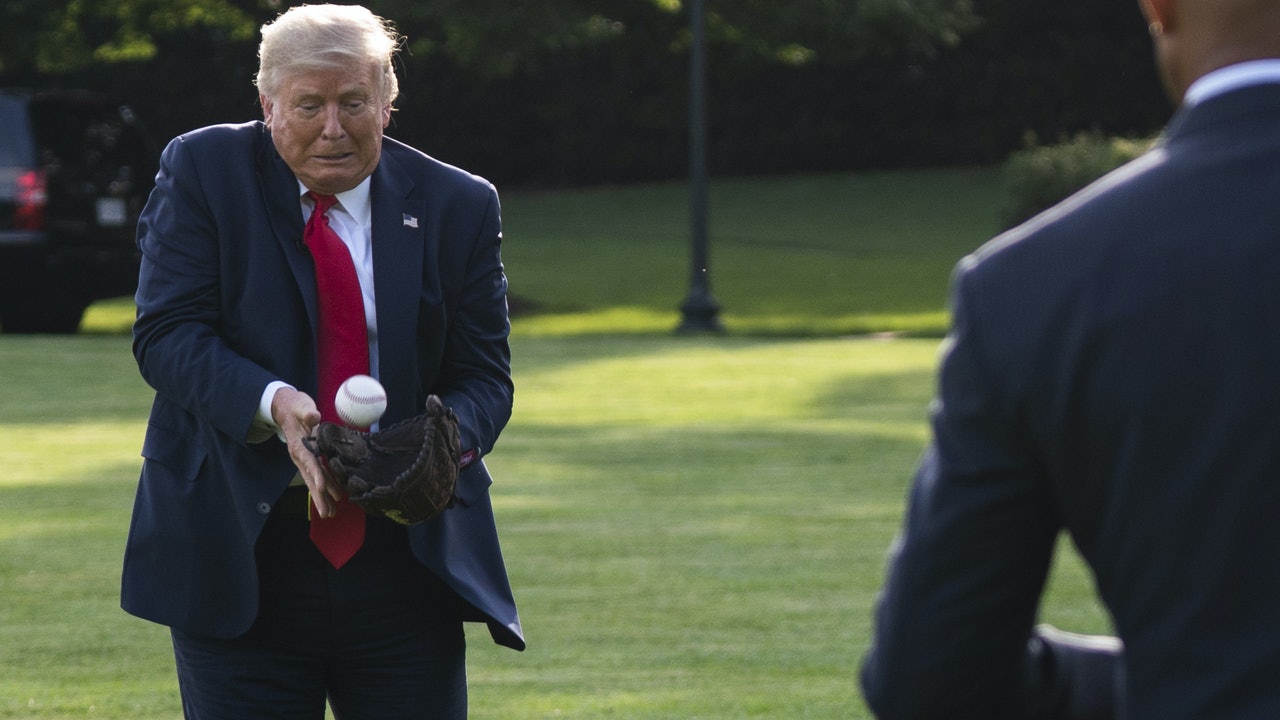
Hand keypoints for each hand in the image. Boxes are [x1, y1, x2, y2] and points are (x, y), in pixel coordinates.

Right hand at [271, 386, 342, 517]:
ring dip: (323, 497)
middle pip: (310, 478)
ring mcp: (304, 459)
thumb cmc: (296, 406)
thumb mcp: (301, 405)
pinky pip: (318, 475)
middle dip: (318, 496)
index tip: (321, 488)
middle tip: (327, 512)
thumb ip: (307, 412)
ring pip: (314, 480)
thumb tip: (314, 416)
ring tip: (331, 513)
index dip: (315, 474)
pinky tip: (334, 497)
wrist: (286, 408)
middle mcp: (300, 456)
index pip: (309, 462)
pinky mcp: (310, 459)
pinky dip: (325, 487)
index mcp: (298, 444)